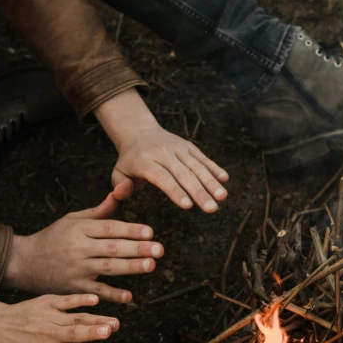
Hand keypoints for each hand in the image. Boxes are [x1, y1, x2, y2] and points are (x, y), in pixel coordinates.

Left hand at [0, 293, 117, 342]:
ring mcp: (49, 317)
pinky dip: (80, 299)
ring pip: (76, 317)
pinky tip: (95, 299)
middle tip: (110, 330)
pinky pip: (66, 300)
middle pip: (74, 333)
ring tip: (113, 321)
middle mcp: (49, 334)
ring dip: (95, 318)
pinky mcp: (47, 302)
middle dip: (93, 331)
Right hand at [3, 189, 163, 302]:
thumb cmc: (53, 238)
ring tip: (151, 265)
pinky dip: (112, 295)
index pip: (109, 228)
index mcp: (80, 228)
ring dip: (130, 267)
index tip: (150, 232)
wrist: (25, 262)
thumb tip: (120, 191)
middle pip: (112, 247)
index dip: (130, 230)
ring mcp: (77, 269)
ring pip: (107, 268)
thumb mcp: (72, 220)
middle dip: (137, 248)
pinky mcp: (74, 287)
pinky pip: (96, 291)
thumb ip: (99, 211)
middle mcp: (79, 248)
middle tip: (159, 249)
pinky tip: (129, 297)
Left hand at [95, 89, 228, 212]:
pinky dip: (214, 168)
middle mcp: (163, 153)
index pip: (163, 178)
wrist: (139, 132)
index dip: (176, 192)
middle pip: (184, 174)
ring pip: (196, 166)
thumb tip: (122, 193)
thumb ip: (120, 186)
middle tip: (211, 209)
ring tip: (222, 197)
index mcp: (145, 162)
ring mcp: (178, 148)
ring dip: (211, 182)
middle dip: (199, 192)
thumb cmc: (129, 161)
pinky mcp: (188, 146)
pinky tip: (224, 179)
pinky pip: (202, 158)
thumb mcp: (118, 173)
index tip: (188, 206)